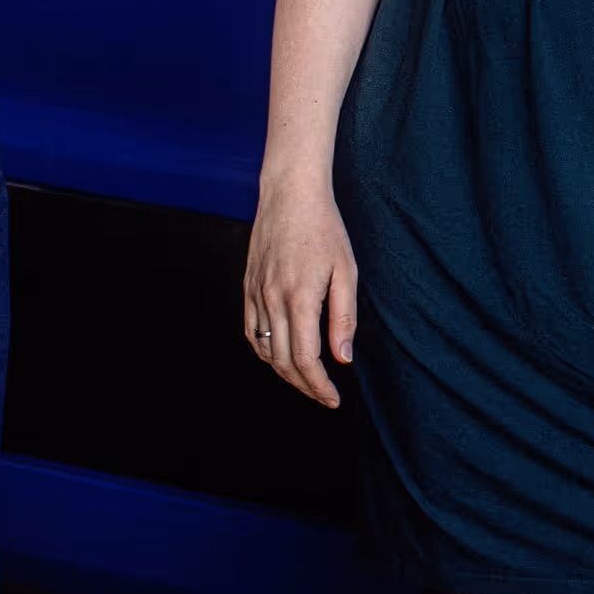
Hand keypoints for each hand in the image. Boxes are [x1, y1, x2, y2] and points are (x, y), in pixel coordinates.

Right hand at [240, 189, 355, 406]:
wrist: (289, 194)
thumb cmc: (324, 229)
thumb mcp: (346, 271)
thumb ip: (344, 318)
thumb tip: (342, 358)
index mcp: (300, 298)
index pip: (306, 359)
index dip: (319, 386)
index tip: (333, 399)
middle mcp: (272, 300)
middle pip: (284, 361)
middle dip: (304, 386)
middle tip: (324, 396)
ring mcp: (256, 294)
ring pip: (265, 350)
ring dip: (285, 372)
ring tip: (307, 380)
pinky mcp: (248, 287)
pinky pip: (252, 331)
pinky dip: (265, 351)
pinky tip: (280, 356)